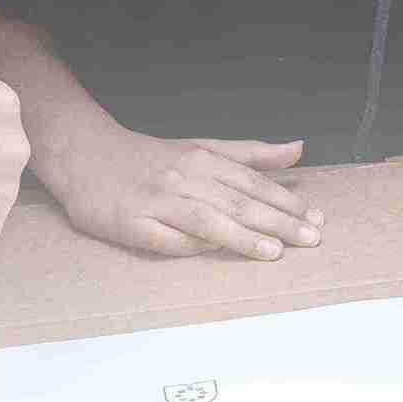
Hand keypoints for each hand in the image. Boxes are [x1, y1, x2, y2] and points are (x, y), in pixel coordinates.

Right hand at [37, 128, 320, 261]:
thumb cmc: (152, 158)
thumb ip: (251, 154)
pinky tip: (211, 254)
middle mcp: (184, 178)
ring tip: (274, 251)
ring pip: (206, 219)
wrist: (86, 154)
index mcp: (204, 160)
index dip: (287, 201)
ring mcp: (157, 201)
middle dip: (277, 221)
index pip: (253, 183)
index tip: (316, 218)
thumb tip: (299, 149)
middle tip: (311, 238)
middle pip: (237, 202)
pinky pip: (163, 238)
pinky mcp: (130, 222)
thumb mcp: (203, 147)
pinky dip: (187, 246)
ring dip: (241, 236)